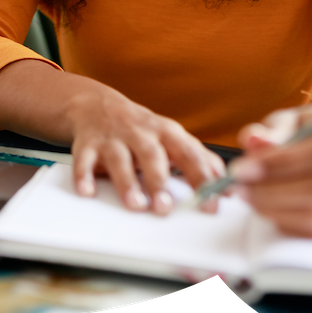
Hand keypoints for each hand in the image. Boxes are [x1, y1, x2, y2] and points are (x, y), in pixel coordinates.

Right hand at [0, 59, 224, 216]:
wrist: (96, 104)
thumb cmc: (141, 129)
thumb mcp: (172, 137)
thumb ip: (199, 158)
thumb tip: (226, 184)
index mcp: (166, 133)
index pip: (189, 154)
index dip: (202, 179)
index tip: (211, 202)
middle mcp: (140, 134)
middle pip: (152, 155)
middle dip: (159, 181)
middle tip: (165, 208)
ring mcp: (113, 138)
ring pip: (120, 160)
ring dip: (127, 183)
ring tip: (135, 205)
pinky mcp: (88, 144)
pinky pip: (84, 160)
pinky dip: (84, 176)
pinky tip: (87, 191)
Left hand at [231, 103, 311, 237]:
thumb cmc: (309, 130)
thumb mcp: (290, 120)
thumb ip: (272, 130)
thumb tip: (253, 141)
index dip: (279, 161)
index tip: (242, 167)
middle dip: (270, 189)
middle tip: (238, 186)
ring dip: (273, 207)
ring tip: (247, 195)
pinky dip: (285, 220)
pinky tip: (266, 206)